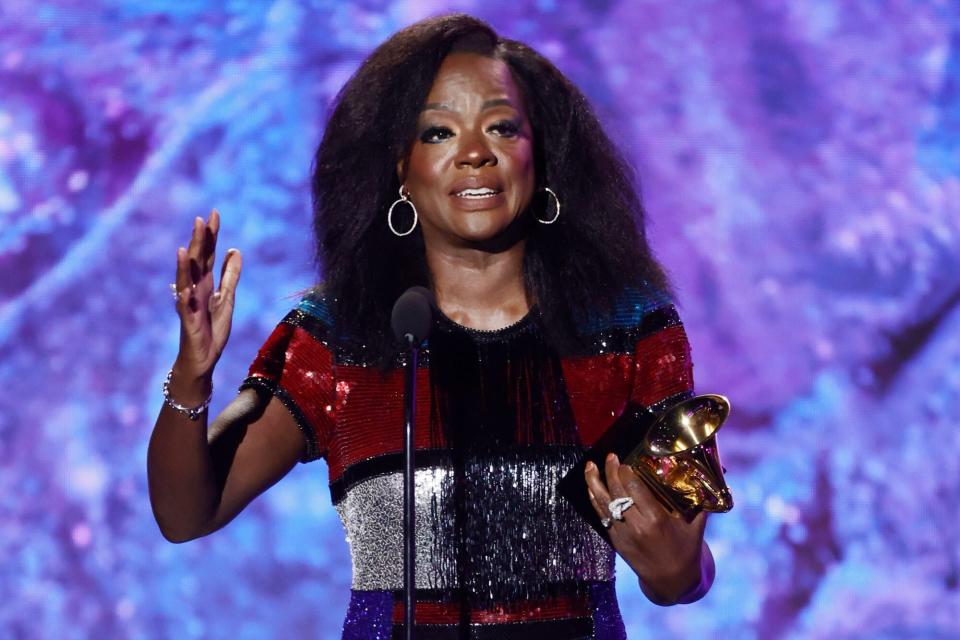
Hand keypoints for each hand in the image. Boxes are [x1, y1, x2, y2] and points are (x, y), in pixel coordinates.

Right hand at [171, 210, 241, 396]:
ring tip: (186, 245)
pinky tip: (185, 285)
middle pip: (197, 261)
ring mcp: (189, 302)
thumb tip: (236, 251)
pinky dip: (184, 293)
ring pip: (187, 279)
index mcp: (206, 283)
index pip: (209, 254)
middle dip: (199, 241)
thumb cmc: (212, 329)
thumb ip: (231, 276)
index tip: (214, 213)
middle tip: (202, 218)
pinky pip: (184, 304)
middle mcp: (195, 289)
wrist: (204, 358)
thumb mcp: (228, 299)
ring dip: (186, 263)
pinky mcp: (188, 319)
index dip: (212, 235)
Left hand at [584, 453, 706, 601]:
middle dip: (611, 471)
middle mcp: (637, 525)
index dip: (627, 473)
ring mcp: (624, 534)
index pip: (636, 490)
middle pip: (617, 492)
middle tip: (610, 457)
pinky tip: (591, 488)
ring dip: (594, 483)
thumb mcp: (696, 526)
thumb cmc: (686, 550)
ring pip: (604, 504)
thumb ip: (700, 502)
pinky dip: (595, 501)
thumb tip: (709, 476)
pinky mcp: (616, 541)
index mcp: (657, 519)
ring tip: (590, 466)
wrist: (672, 581)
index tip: (625, 461)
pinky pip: (602, 516)